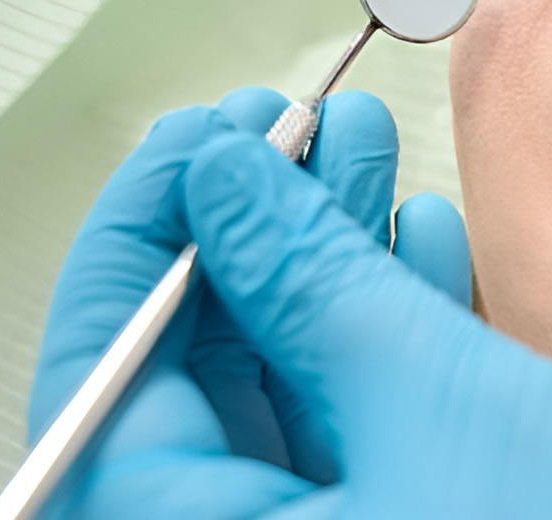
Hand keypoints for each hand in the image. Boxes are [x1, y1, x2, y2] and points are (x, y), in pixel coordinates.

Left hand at [29, 89, 551, 517]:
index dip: (144, 241)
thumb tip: (215, 185)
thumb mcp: (442, 401)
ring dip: (322, 257)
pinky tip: (418, 238)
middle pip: (197, 382)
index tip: (192, 140)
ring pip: (291, 391)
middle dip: (246, 232)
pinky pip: (372, 422)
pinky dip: (388, 321)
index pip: (109, 385)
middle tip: (275, 128)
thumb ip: (310, 284)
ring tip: (356, 148)